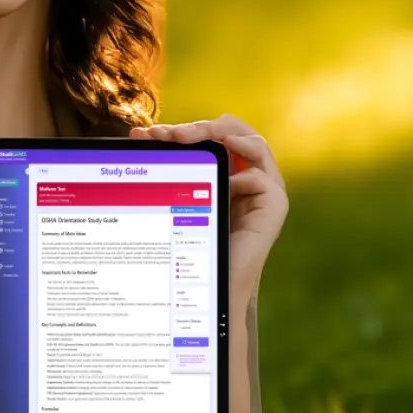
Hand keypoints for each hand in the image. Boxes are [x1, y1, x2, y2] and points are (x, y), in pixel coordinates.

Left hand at [129, 115, 286, 307]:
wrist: (210, 285)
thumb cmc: (191, 244)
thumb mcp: (176, 197)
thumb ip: (165, 166)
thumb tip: (137, 135)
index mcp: (227, 169)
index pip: (212, 133)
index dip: (184, 128)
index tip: (150, 134)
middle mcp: (248, 174)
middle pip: (235, 130)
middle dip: (201, 126)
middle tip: (171, 134)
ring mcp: (265, 189)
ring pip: (254, 143)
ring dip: (220, 135)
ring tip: (190, 139)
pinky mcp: (275, 206)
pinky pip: (261, 178)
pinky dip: (240, 177)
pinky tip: (221, 186)